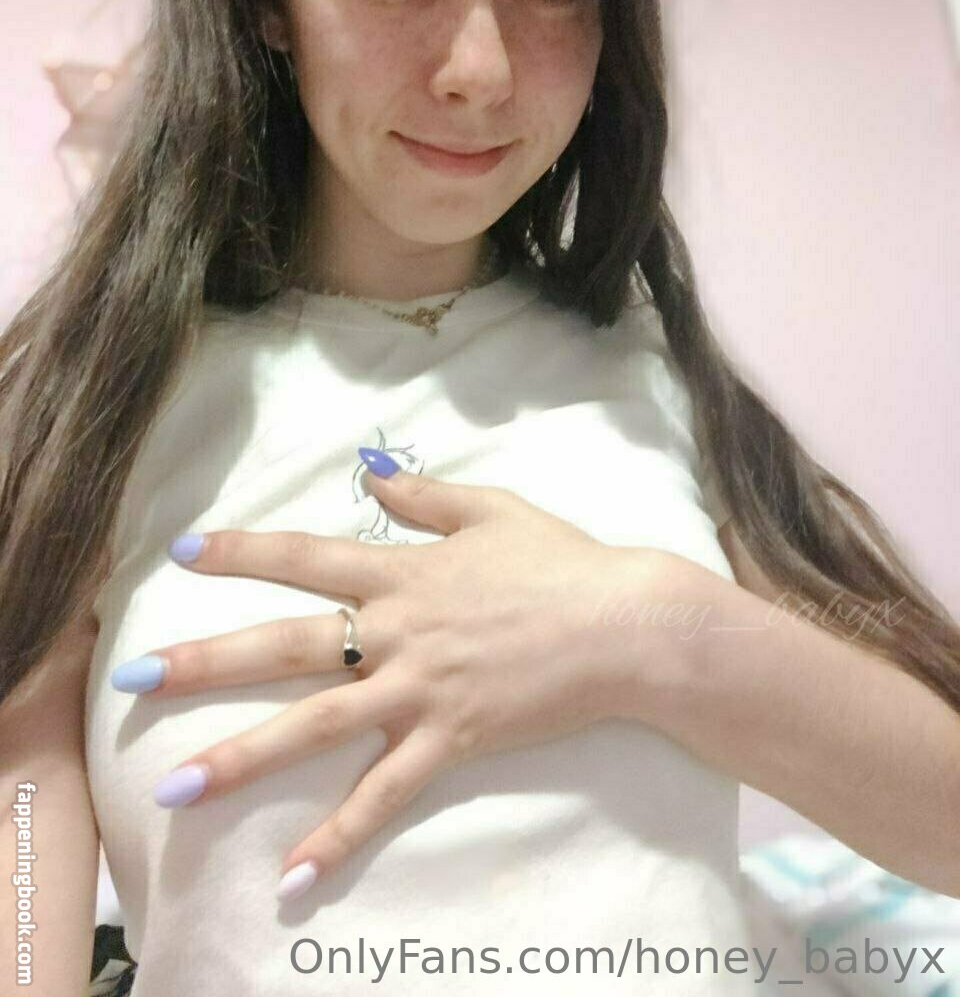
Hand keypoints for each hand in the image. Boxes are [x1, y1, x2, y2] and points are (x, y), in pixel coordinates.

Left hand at [114, 457, 670, 896]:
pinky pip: (385, 795)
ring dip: (242, 758)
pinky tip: (292, 876)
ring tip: (176, 787)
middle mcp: (399, 631)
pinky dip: (338, 836)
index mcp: (406, 572)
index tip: (186, 553)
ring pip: (316, 726)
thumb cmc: (562, 562)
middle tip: (132, 680)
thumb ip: (427, 496)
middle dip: (205, 662)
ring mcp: (421, 690)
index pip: (308, 557)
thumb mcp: (494, 509)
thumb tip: (371, 471)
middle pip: (288, 647)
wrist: (625, 625)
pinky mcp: (452, 739)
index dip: (246, 553)